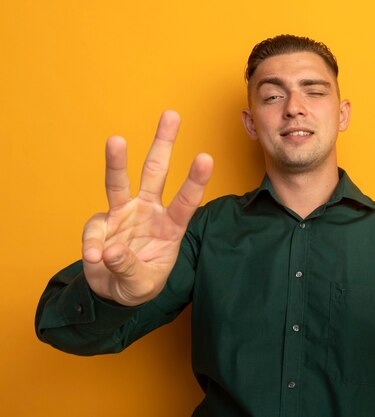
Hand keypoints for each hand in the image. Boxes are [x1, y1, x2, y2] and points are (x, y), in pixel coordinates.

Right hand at [81, 110, 212, 305]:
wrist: (114, 291)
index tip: (205, 158)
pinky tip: (96, 259)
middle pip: (156, 172)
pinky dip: (92, 245)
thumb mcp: (141, 285)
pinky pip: (94, 229)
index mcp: (171, 227)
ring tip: (116, 140)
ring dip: (117, 160)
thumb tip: (111, 251)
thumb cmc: (139, 284)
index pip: (186, 201)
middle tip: (172, 114)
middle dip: (163, 144)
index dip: (195, 181)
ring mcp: (124, 213)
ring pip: (120, 181)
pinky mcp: (101, 222)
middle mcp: (149, 212)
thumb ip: (129, 269)